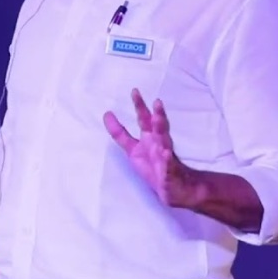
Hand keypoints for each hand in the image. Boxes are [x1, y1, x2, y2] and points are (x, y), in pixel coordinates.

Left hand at [103, 88, 198, 208]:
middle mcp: (158, 142)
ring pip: (165, 140)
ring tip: (159, 119)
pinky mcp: (170, 170)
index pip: (143, 119)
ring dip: (162, 130)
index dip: (139, 106)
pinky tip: (166, 153)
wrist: (171, 188)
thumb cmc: (152, 166)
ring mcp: (165, 156)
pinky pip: (168, 165)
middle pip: (157, 126)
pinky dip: (167, 159)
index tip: (135, 91)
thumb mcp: (132, 149)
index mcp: (149, 137)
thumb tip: (106, 114)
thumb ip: (120, 133)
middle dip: (157, 114)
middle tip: (157, 101)